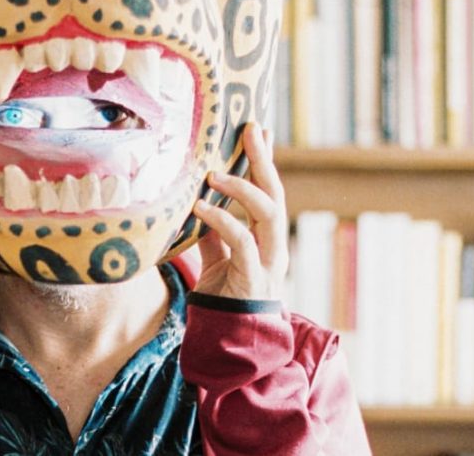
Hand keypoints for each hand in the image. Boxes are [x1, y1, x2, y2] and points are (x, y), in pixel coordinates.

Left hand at [192, 122, 287, 300]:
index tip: (258, 130)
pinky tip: (201, 207)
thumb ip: (212, 234)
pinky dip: (221, 220)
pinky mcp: (252, 277)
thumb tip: (198, 203)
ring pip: (267, 213)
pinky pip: (242, 241)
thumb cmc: (225, 299)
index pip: (269, 191)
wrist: (230, 343)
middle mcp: (273, 246)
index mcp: (266, 239)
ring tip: (212, 174)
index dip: (265, 161)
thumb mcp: (216, 259)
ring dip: (242, 188)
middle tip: (250, 131)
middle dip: (264, 160)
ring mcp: (268, 262)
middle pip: (275, 194)